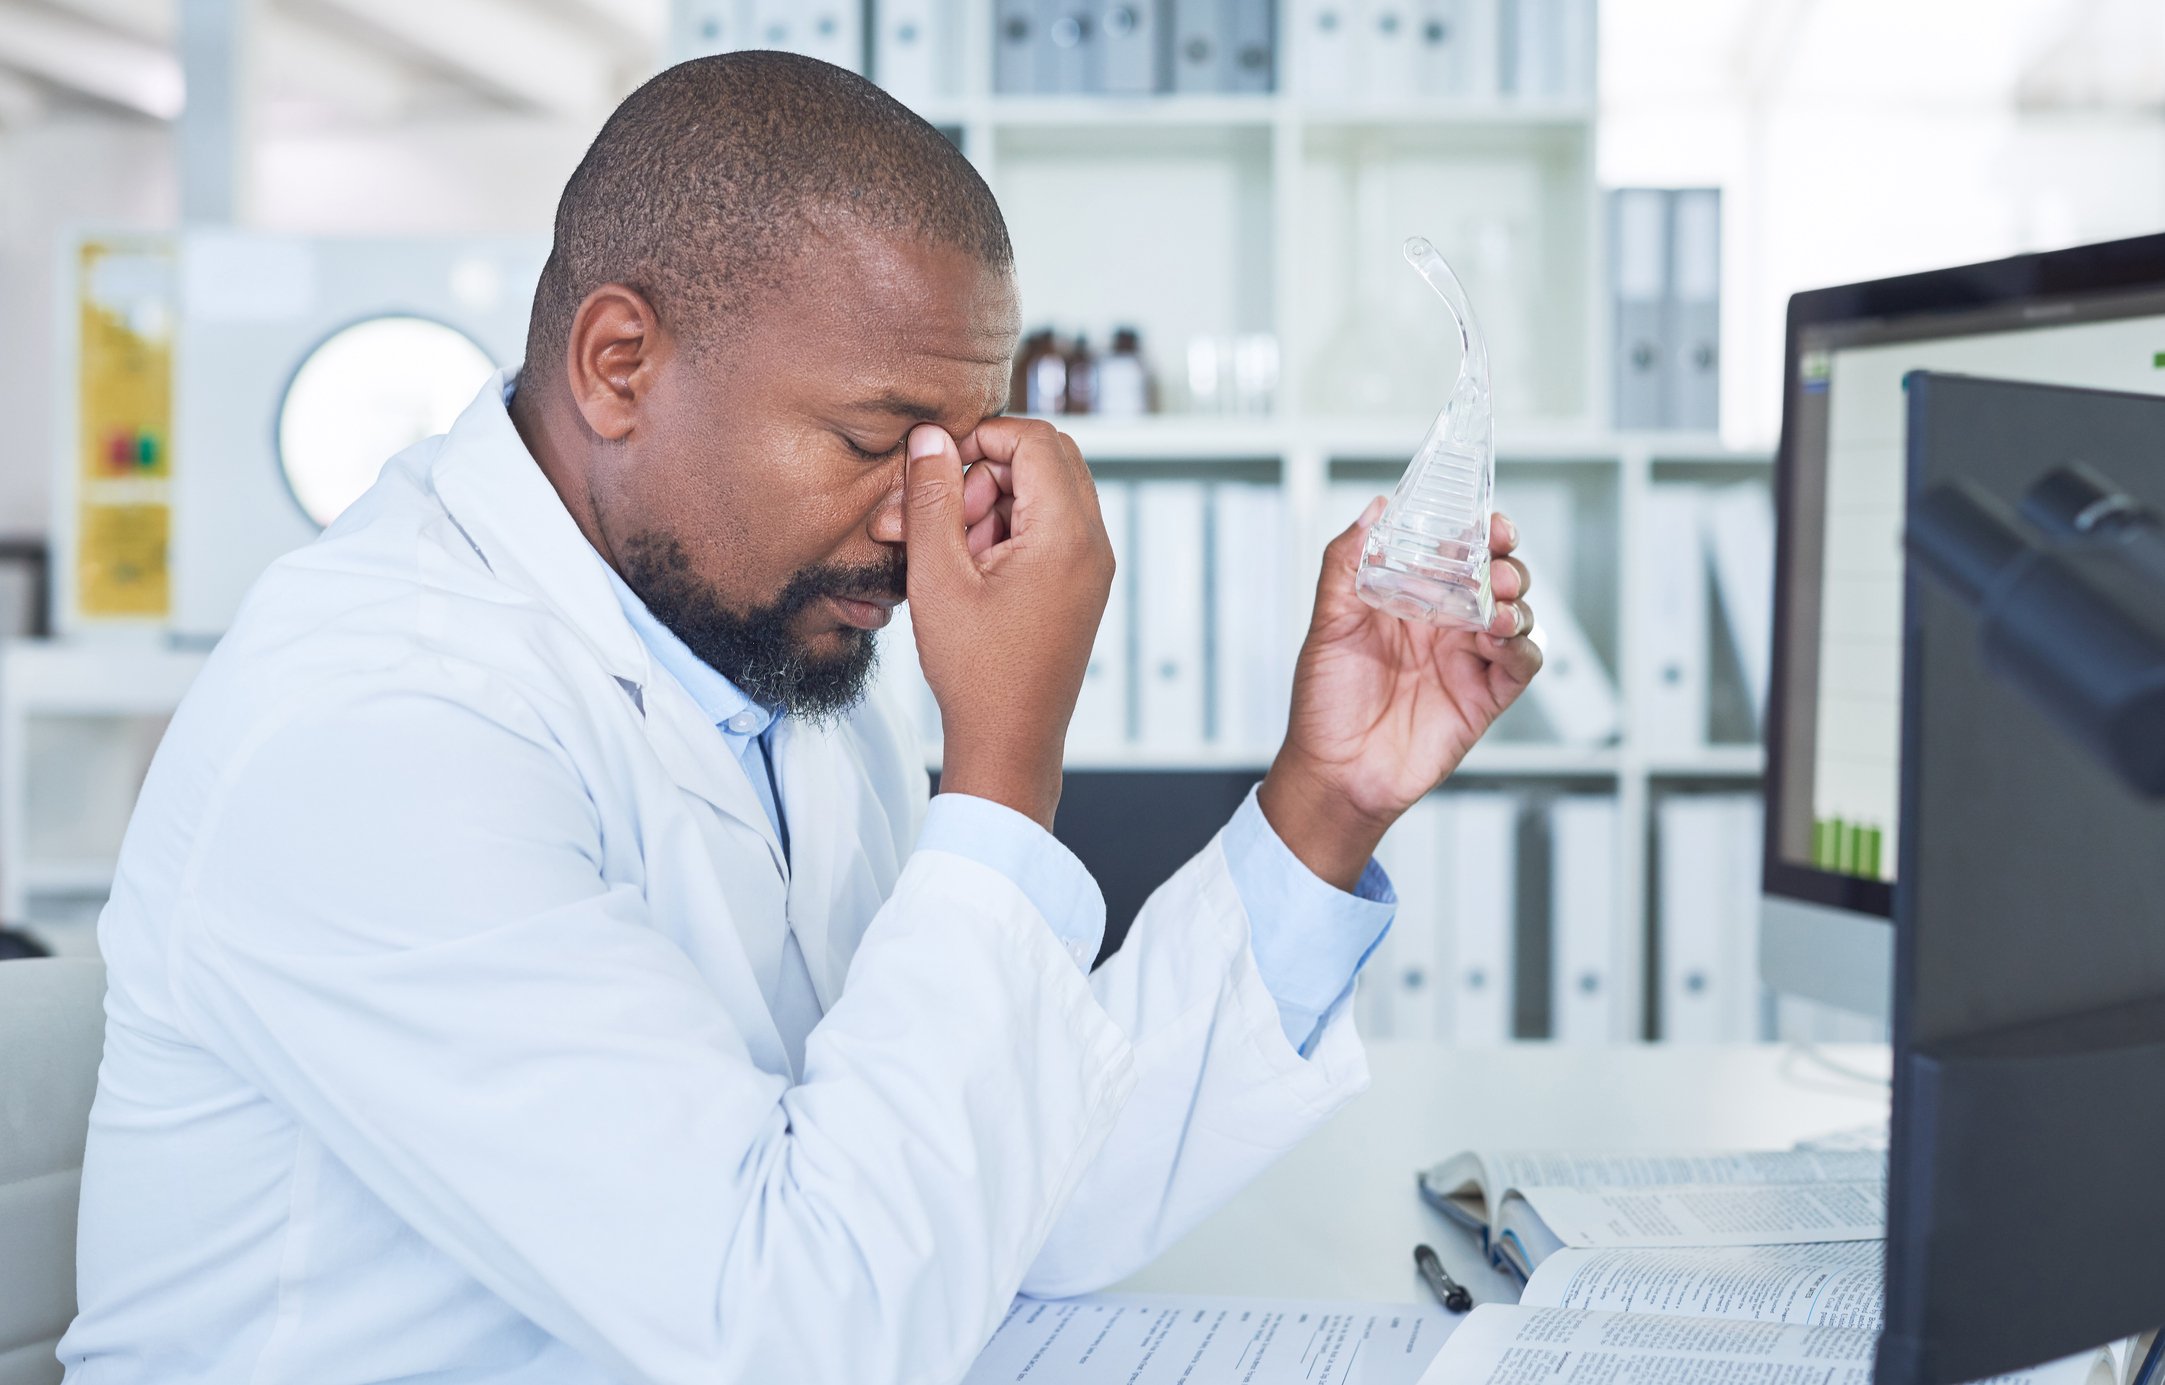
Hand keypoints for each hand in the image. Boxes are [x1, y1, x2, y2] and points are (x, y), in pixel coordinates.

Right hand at [904, 418, 1112, 829]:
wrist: (1009, 742)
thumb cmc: (975, 670)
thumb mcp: (938, 577)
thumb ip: (932, 498)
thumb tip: (930, 437)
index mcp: (1067, 535)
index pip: (1036, 439)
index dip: (981, 438)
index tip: (937, 469)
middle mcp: (1093, 543)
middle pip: (1046, 459)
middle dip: (985, 470)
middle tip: (942, 514)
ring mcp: (1092, 565)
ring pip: (1044, 493)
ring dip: (990, 503)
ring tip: (943, 550)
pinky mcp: (1080, 585)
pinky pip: (1047, 529)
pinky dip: (1006, 531)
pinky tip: (966, 570)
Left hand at [1257, 502, 1542, 888]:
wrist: (1335, 772)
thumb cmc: (1325, 704)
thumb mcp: (1328, 624)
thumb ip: (1346, 564)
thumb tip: (1372, 513)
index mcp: (1410, 600)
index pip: (1457, 553)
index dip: (1479, 532)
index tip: (1486, 520)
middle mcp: (1444, 626)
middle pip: (1497, 578)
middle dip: (1507, 562)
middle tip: (1498, 562)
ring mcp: (1467, 660)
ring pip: (1517, 615)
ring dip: (1517, 601)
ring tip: (1498, 603)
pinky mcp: (1485, 696)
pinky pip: (1521, 664)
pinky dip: (1523, 647)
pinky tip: (1503, 640)